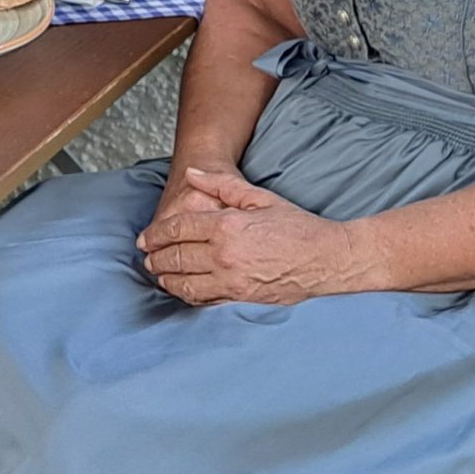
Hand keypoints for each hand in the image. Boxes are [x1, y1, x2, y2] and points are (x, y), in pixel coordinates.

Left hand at [135, 166, 354, 306]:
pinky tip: (182, 289)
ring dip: (166, 278)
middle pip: (175, 258)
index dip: (156, 234)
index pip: (177, 230)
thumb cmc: (298, 226)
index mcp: (227, 226)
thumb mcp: (260, 197)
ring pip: (184, 283)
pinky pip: (204, 299)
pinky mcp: (240, 299)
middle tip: (147, 256)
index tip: (145, 238)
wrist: (328, 259)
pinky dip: (187, 294)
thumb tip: (192, 174)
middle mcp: (225, 255)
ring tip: (158, 274)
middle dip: (155, 257)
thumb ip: (221, 185)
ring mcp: (232, 281)